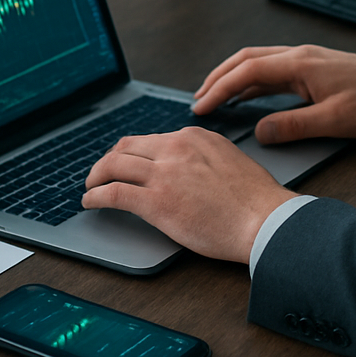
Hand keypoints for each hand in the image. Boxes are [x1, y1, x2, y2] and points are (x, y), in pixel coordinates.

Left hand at [82, 128, 294, 262]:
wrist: (265, 219)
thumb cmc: (255, 199)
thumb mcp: (229, 159)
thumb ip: (203, 158)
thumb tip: (187, 169)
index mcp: (193, 137)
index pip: (150, 139)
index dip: (131, 152)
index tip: (124, 162)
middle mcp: (175, 148)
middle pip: (126, 147)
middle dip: (108, 160)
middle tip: (101, 174)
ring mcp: (164, 173)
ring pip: (113, 165)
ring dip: (96, 176)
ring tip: (90, 187)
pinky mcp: (156, 201)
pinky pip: (114, 192)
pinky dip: (96, 196)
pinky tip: (91, 202)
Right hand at [192, 45, 355, 143]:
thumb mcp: (334, 121)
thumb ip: (294, 126)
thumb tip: (260, 132)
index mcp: (300, 64)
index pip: (248, 71)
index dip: (220, 88)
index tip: (202, 106)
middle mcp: (297, 55)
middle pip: (245, 60)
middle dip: (217, 78)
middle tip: (198, 100)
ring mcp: (304, 59)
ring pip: (257, 61)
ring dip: (232, 77)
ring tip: (213, 97)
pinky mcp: (310, 67)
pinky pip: (271, 69)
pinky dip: (251, 80)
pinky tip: (245, 95)